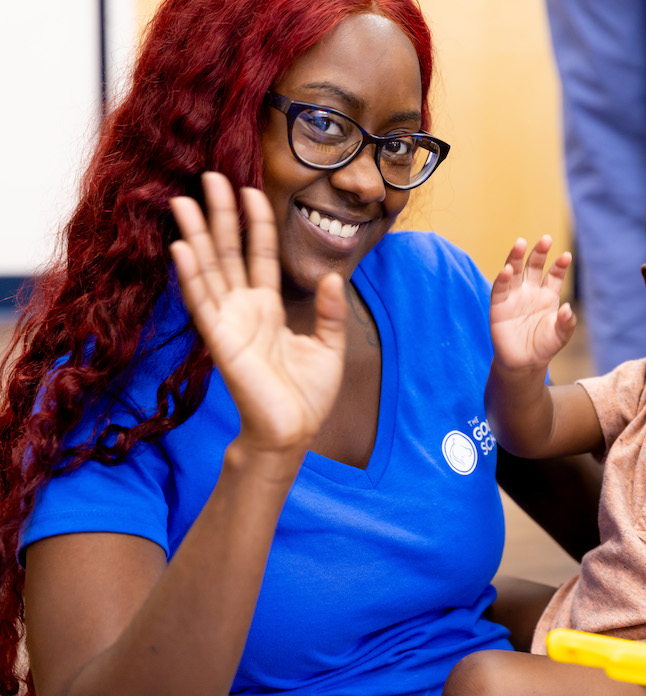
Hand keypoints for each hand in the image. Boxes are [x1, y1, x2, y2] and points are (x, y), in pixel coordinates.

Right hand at [169, 173, 346, 455]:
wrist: (293, 432)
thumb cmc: (307, 395)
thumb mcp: (330, 346)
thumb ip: (330, 312)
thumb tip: (331, 276)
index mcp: (268, 308)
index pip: (260, 255)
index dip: (256, 224)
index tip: (251, 191)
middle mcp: (244, 309)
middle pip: (227, 253)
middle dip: (218, 216)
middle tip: (209, 178)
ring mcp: (229, 323)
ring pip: (208, 271)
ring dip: (195, 237)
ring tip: (183, 202)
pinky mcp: (221, 342)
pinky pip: (203, 303)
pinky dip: (191, 276)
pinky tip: (180, 248)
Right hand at [489, 236, 575, 369]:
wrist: (523, 363)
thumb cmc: (544, 347)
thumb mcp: (560, 336)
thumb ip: (566, 323)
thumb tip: (568, 309)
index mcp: (548, 296)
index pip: (554, 275)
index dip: (559, 265)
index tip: (566, 256)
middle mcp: (530, 291)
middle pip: (533, 266)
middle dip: (539, 253)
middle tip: (546, 239)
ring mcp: (513, 297)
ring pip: (514, 272)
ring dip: (516, 257)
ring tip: (520, 243)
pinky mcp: (498, 306)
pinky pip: (499, 289)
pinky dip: (502, 279)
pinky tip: (506, 270)